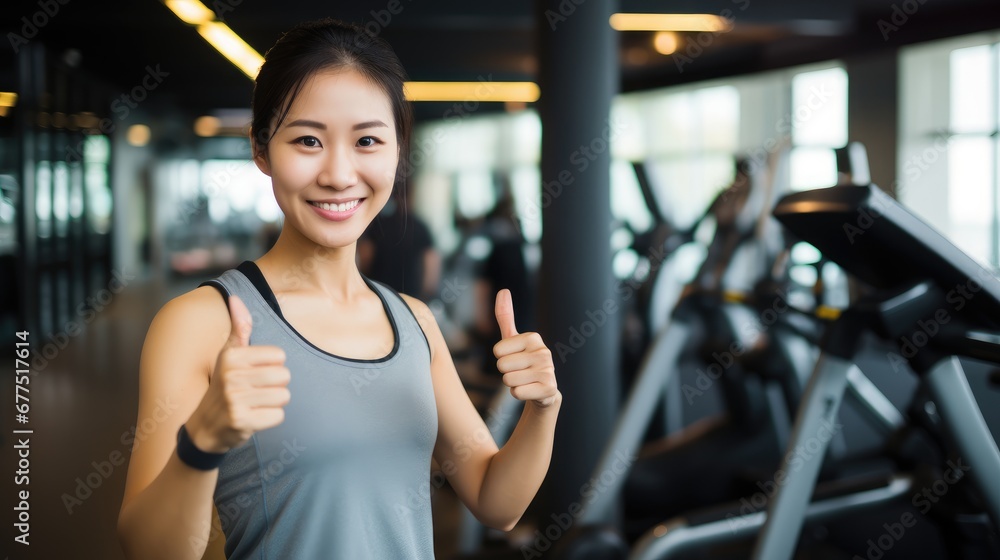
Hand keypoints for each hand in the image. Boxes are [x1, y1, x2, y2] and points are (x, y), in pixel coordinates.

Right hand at [186, 295, 290, 452]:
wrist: (204, 426)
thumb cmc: (224, 385)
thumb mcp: (228, 355)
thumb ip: (238, 327)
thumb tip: (234, 297)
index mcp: (231, 356)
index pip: (280, 356)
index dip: (272, 366)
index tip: (253, 373)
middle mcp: (231, 376)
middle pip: (284, 376)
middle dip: (276, 386)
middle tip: (255, 391)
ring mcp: (235, 399)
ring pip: (284, 396)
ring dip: (273, 403)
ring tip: (254, 404)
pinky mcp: (242, 421)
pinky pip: (278, 416)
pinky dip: (270, 419)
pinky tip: (253, 418)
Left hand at [493, 289, 559, 407]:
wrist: (542, 389)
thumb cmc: (523, 361)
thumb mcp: (513, 339)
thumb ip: (505, 316)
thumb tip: (503, 290)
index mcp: (533, 337)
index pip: (497, 350)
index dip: (501, 358)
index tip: (514, 358)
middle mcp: (544, 352)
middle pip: (502, 366)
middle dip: (506, 372)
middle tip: (519, 371)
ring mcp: (549, 371)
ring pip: (508, 380)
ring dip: (512, 384)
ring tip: (525, 380)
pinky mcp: (549, 389)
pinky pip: (517, 393)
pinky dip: (519, 394)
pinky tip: (530, 390)